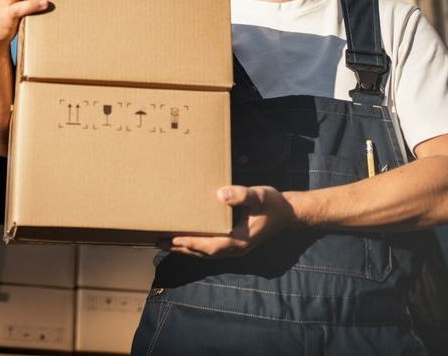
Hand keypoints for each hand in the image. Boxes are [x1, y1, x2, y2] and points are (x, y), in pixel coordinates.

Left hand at [162, 185, 295, 257]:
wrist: (289, 213)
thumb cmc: (273, 203)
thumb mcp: (260, 195)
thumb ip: (241, 195)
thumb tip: (220, 194)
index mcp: (240, 240)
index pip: (211, 245)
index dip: (192, 243)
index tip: (174, 239)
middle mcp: (236, 248)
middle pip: (204, 253)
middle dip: (181, 248)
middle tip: (158, 241)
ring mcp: (235, 248)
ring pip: (206, 252)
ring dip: (185, 248)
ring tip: (165, 242)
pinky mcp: (235, 243)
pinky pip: (211, 247)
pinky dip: (196, 245)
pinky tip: (186, 239)